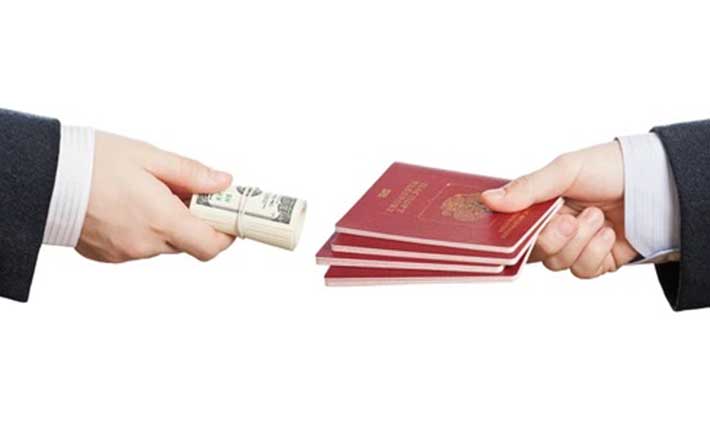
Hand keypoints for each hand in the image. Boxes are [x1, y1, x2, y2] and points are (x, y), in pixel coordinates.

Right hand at [76, 131, 234, 262]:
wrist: (43, 176)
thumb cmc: (93, 162)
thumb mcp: (150, 157)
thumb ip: (191, 174)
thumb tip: (223, 182)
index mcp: (162, 220)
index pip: (211, 245)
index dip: (225, 234)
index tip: (227, 216)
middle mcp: (145, 244)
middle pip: (187, 243)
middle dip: (193, 221)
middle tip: (185, 193)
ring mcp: (125, 253)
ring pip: (162, 244)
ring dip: (166, 224)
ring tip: (149, 193)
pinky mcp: (107, 255)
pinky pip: (137, 246)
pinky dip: (141, 229)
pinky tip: (128, 205)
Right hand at [481, 141, 637, 278]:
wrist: (660, 183)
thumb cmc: (612, 168)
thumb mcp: (565, 170)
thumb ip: (527, 188)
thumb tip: (488, 200)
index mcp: (540, 204)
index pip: (513, 227)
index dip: (513, 233)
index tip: (519, 230)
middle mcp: (553, 226)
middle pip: (533, 251)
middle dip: (552, 238)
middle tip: (570, 220)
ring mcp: (575, 246)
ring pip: (558, 263)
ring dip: (580, 242)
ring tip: (599, 218)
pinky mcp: (596, 262)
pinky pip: (583, 271)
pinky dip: (596, 253)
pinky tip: (609, 234)